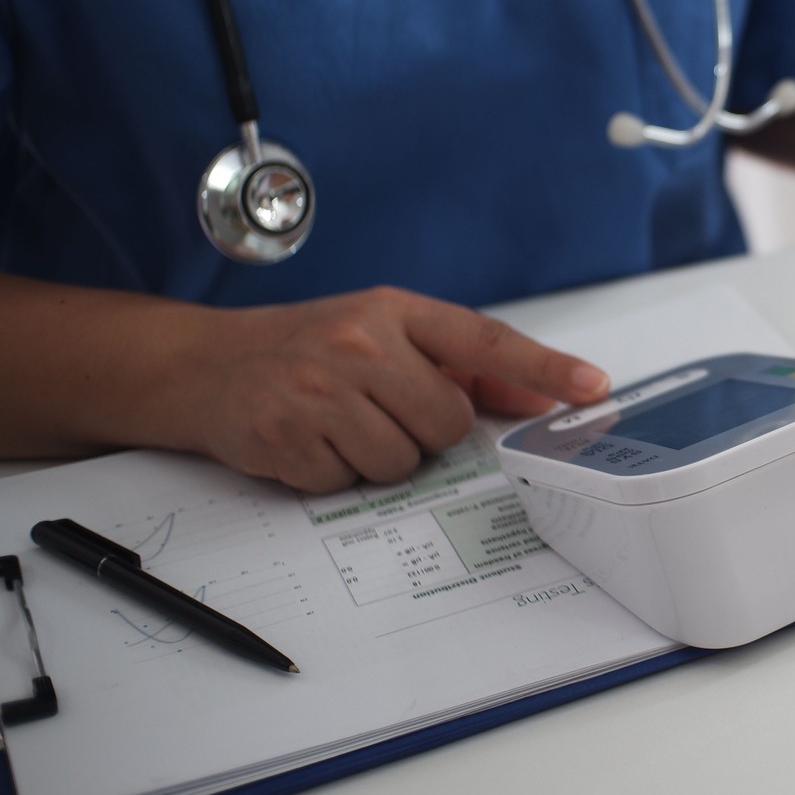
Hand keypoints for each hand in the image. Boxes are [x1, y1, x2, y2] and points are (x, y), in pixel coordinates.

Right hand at [164, 287, 608, 491]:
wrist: (202, 365)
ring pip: (401, 461)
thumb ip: (459, 365)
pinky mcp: (285, 436)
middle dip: (424, 431)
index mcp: (393, 310)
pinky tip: (308, 442)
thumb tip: (536, 398)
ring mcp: (319, 390)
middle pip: (446, 422)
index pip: (486, 341)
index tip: (592, 388)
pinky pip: (348, 484)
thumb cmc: (306, 348)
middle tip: (379, 410)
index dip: (544, 367)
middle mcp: (359, 343)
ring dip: (377, 456)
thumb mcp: (381, 333)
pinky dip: (333, 474)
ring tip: (340, 424)